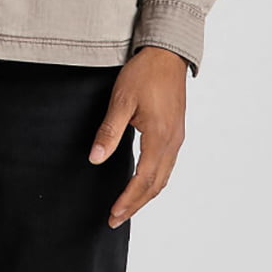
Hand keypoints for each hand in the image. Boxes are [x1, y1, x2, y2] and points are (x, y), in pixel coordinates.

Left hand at [88, 45, 186, 228]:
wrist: (167, 53)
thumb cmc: (144, 73)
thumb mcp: (121, 99)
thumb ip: (109, 131)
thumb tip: (95, 159)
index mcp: (158, 137)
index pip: (143, 179)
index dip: (128, 200)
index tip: (113, 214)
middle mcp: (172, 142)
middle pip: (155, 185)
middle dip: (136, 204)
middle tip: (116, 218)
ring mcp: (176, 137)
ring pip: (163, 177)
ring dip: (146, 195)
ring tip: (128, 206)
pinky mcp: (176, 130)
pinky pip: (167, 165)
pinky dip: (154, 180)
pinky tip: (142, 180)